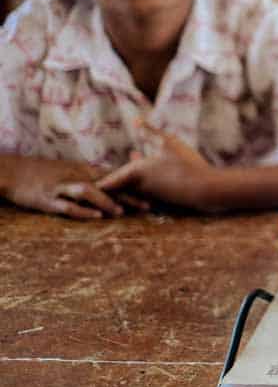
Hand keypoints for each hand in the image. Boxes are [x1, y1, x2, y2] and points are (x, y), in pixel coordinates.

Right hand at [1, 159, 136, 218]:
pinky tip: (95, 217)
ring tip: (121, 212)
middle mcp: (76, 177)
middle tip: (149, 206)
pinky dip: (82, 211)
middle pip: (107, 184)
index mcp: (85, 171)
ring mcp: (62, 187)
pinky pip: (66, 205)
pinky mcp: (47, 199)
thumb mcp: (72, 170)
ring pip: (88, 192)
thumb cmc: (46, 173)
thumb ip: (94, 177)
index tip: (155, 192)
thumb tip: (117, 184)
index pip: (115, 176)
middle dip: (128, 195)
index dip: (135, 184)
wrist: (13, 171)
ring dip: (106, 202)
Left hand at [96, 122, 222, 212]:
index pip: (107, 182)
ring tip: (129, 169)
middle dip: (110, 184)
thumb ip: (150, 132)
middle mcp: (138, 187)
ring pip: (131, 190)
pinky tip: (150, 177)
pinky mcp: (162, 203)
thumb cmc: (184, 163)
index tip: (84, 186)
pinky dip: (142, 187)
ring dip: (128, 183)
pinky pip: (145, 194)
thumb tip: (135, 121)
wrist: (205, 189)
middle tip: (98, 184)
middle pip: (117, 189)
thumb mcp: (168, 142)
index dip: (95, 184)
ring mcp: (150, 197)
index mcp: (134, 172)